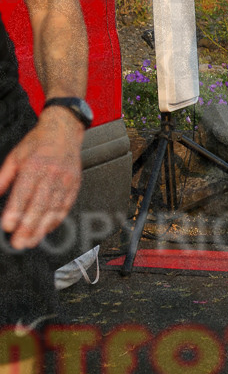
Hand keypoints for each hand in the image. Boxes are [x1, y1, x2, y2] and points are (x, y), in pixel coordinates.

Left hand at [0, 110, 82, 248]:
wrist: (64, 130)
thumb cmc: (38, 143)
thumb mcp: (15, 156)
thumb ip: (3, 178)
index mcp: (35, 165)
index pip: (24, 192)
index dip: (16, 211)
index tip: (8, 226)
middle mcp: (52, 174)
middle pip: (40, 205)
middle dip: (28, 226)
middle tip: (18, 242)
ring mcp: (65, 180)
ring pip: (53, 209)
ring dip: (41, 228)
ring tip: (31, 241)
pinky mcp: (74, 185)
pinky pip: (66, 206)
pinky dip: (56, 220)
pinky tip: (46, 229)